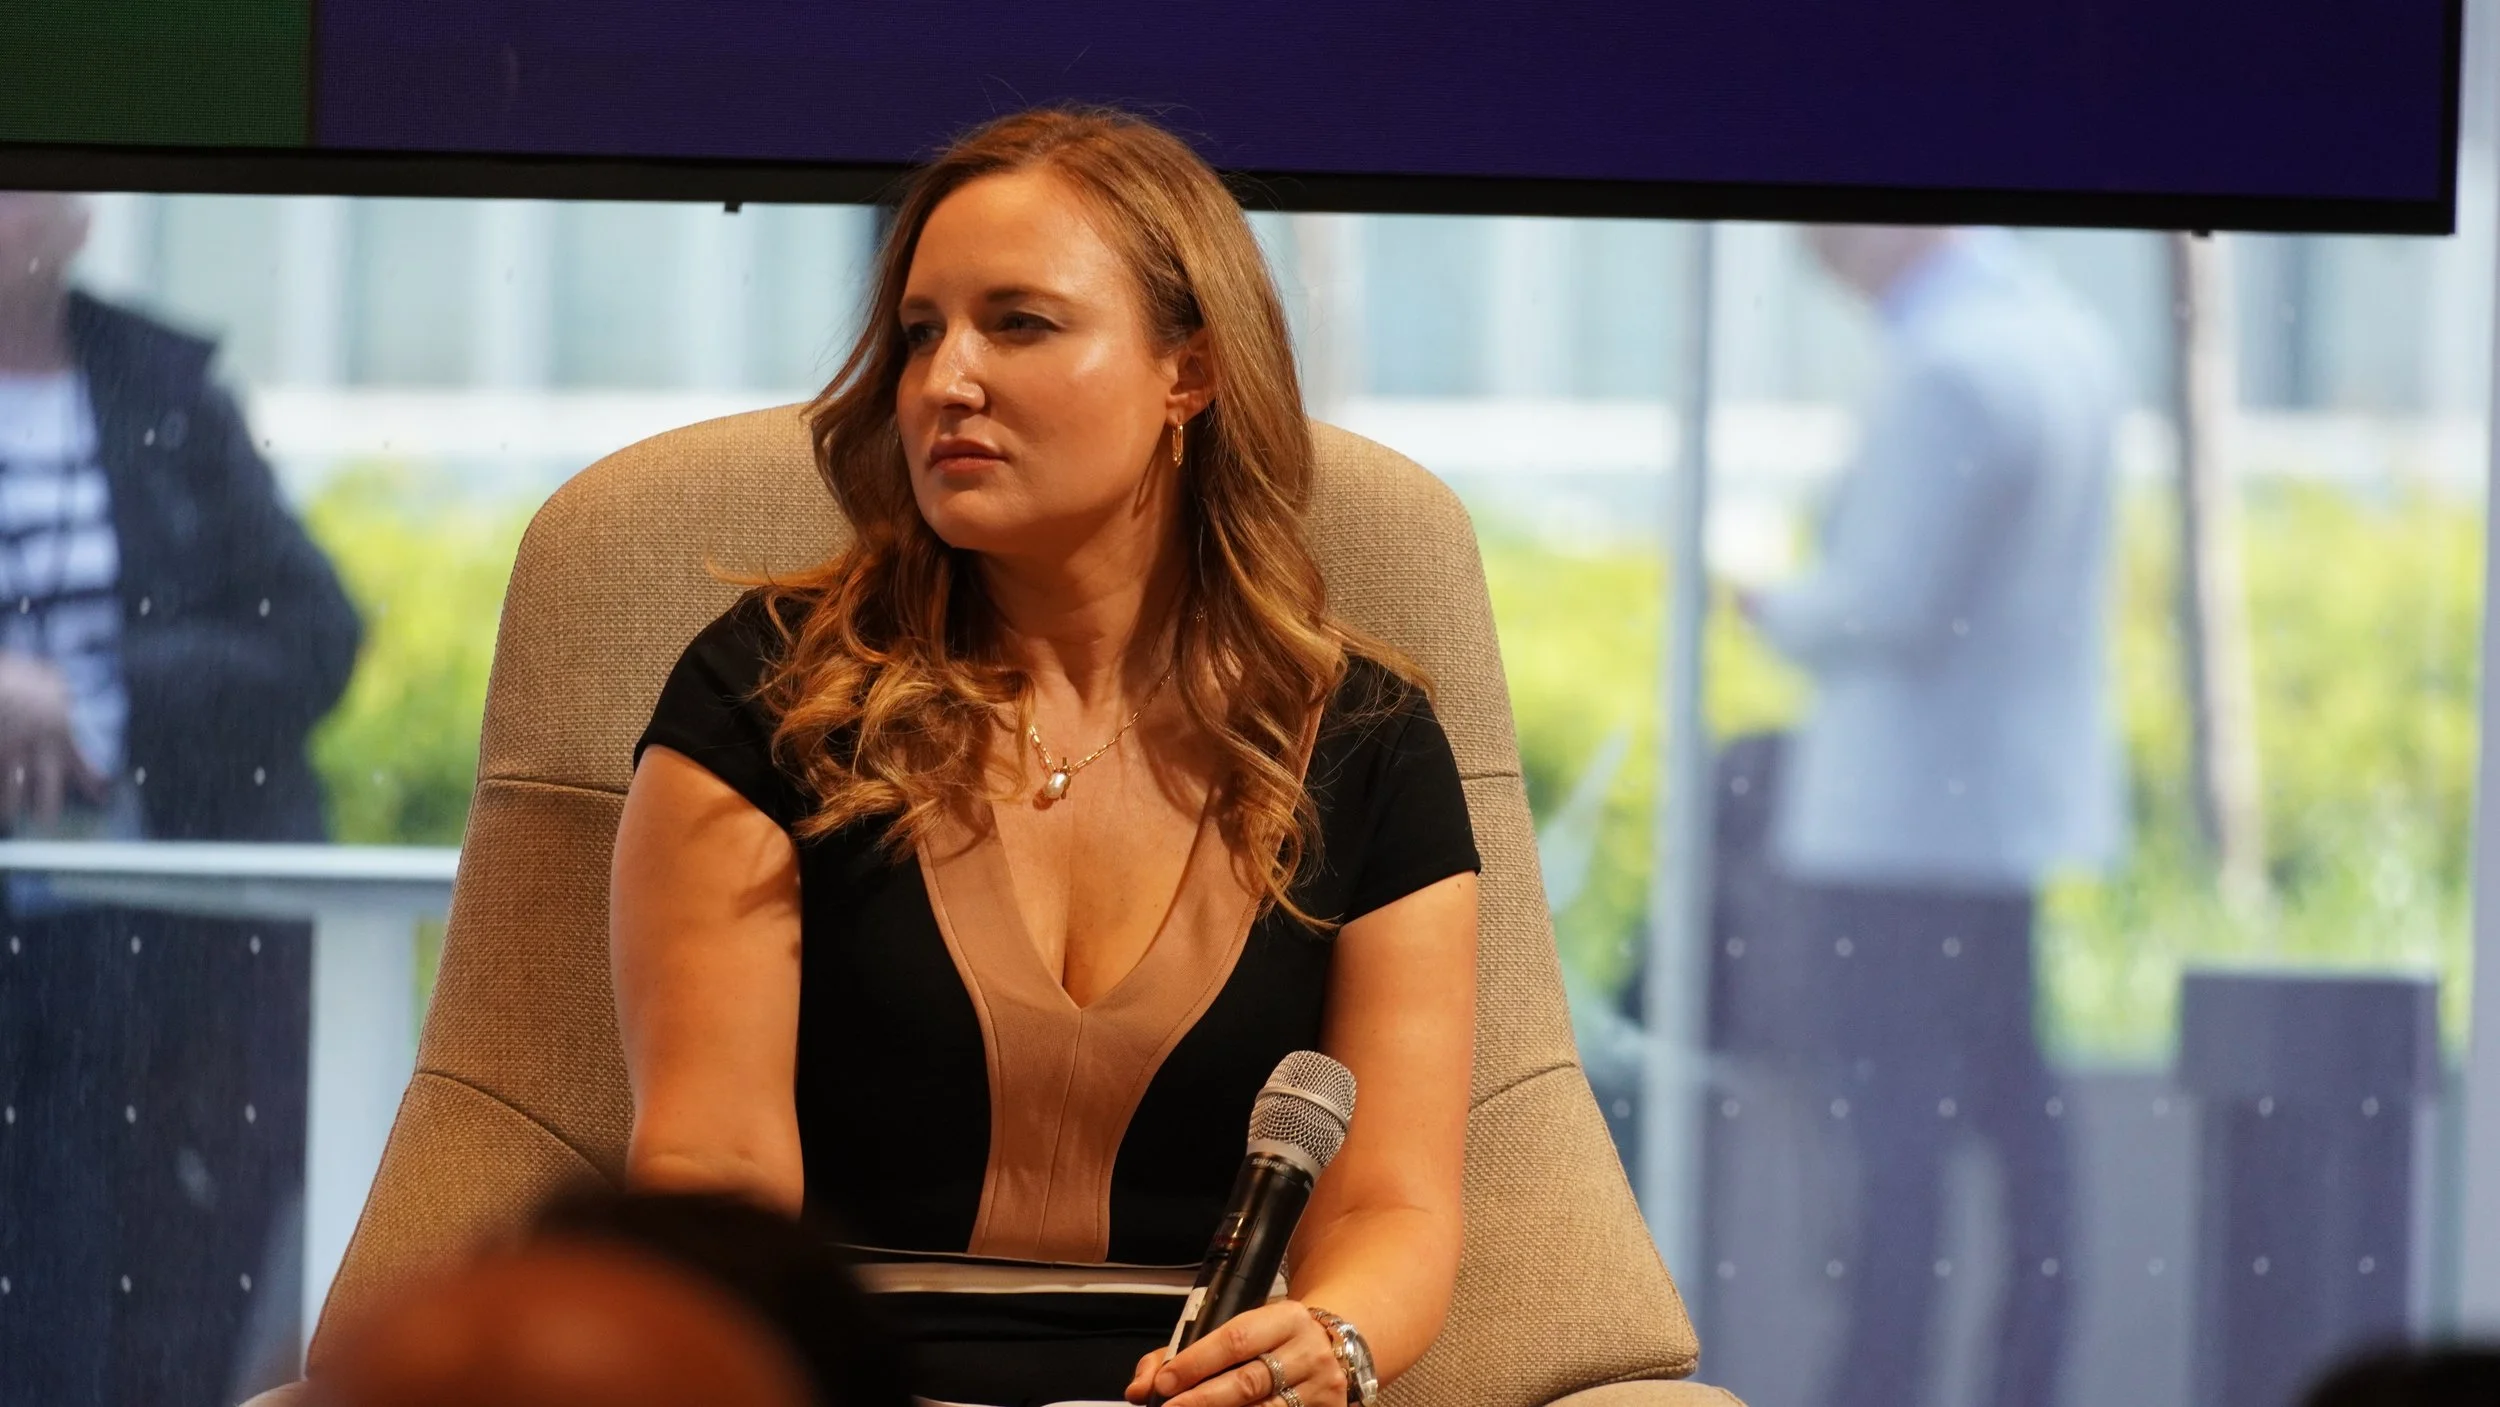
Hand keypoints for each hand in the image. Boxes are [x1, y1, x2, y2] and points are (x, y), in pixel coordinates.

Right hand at [0, 654, 105, 825]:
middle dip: (47, 805)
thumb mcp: (50, 679)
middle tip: (47, 822)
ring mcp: (10, 750)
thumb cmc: (24, 675)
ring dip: (10, 802)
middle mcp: (38, 748)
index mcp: (59, 732)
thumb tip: (64, 689)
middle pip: (46, 784)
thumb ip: (59, 690)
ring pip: (11, 784)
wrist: (3, 687)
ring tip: (9, 815)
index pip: (80, 762)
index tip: (100, 797)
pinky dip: (0, 790)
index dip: (90, 781)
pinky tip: (0, 806)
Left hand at [1125, 1300, 1348, 1406]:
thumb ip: (1184, 1352)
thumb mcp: (1241, 1328)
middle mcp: (1308, 1351)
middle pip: (1249, 1382)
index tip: (1165, 1382)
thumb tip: (1140, 1387)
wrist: (1334, 1347)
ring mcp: (1321, 1387)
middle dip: (1203, 1400)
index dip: (1196, 1363)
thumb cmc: (1274, 1340)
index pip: (1236, 1339)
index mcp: (1285, 1318)